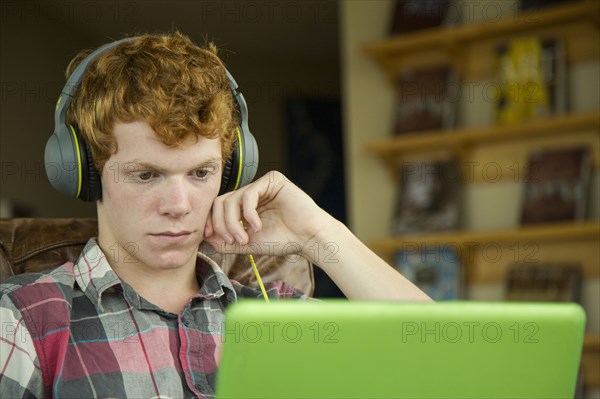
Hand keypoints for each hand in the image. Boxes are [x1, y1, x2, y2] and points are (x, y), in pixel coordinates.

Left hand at [203, 171, 332, 259]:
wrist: (308, 238)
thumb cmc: (282, 241)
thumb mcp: (248, 244)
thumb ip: (226, 241)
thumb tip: (205, 238)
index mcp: (245, 206)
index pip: (218, 207)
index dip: (210, 221)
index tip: (209, 237)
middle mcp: (251, 193)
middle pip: (221, 202)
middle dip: (221, 224)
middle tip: (233, 241)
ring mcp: (261, 185)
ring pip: (232, 199)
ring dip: (234, 222)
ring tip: (246, 238)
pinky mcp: (272, 180)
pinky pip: (248, 194)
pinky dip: (248, 213)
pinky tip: (257, 226)